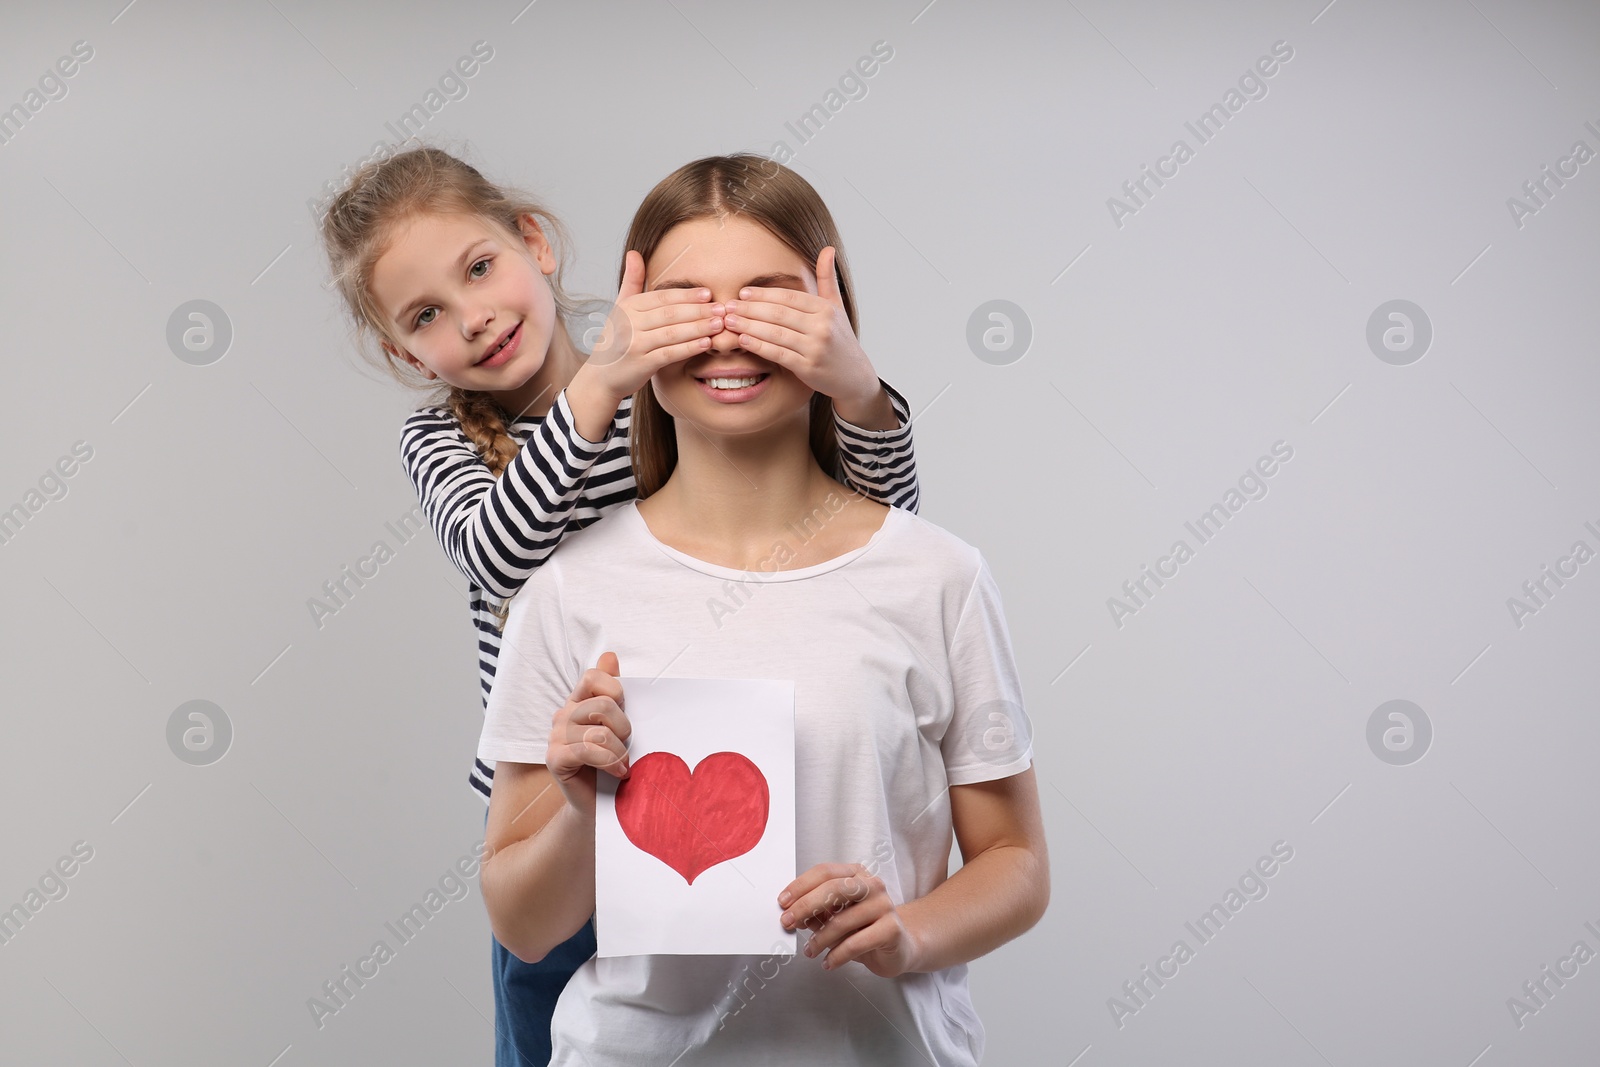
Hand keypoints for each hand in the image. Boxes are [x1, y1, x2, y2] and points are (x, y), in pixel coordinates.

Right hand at [544, 651, 630, 819]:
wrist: (601, 803)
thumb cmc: (612, 762)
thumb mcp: (619, 724)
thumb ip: (614, 692)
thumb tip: (609, 655)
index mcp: (578, 701)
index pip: (593, 677)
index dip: (615, 691)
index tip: (625, 711)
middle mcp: (563, 714)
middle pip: (602, 705)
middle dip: (624, 727)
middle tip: (627, 745)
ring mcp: (555, 736)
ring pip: (598, 731)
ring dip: (619, 751)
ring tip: (623, 763)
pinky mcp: (554, 758)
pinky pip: (588, 750)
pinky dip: (610, 762)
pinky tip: (618, 772)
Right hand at [583, 251, 723, 403]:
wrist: (601, 377)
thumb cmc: (616, 340)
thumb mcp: (620, 308)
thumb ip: (631, 281)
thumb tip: (634, 252)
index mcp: (628, 307)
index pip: (662, 297)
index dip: (686, 295)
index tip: (708, 293)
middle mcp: (629, 324)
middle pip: (670, 314)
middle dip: (698, 311)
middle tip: (721, 308)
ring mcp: (634, 345)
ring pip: (672, 333)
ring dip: (698, 328)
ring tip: (719, 324)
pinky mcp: (641, 364)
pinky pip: (670, 354)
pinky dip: (689, 348)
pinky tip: (706, 344)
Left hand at [721, 247, 883, 415]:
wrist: (854, 375)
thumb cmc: (840, 339)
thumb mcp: (836, 307)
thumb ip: (827, 278)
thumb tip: (828, 248)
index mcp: (825, 309)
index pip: (789, 297)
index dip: (763, 294)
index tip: (743, 292)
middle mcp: (822, 327)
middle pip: (778, 314)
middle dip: (750, 309)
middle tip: (728, 306)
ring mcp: (815, 348)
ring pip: (775, 333)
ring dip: (748, 326)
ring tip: (729, 321)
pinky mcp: (808, 368)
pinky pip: (778, 354)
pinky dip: (758, 346)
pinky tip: (742, 340)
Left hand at [778, 862, 916, 977]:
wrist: (899, 948)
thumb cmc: (864, 929)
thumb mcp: (836, 917)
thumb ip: (817, 912)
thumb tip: (792, 914)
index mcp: (856, 875)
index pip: (825, 872)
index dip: (800, 886)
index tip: (783, 902)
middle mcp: (872, 885)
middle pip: (834, 888)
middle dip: (806, 906)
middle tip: (788, 922)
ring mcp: (884, 905)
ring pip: (843, 920)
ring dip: (820, 938)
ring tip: (810, 950)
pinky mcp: (892, 929)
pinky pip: (856, 943)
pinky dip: (837, 955)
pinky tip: (828, 962)